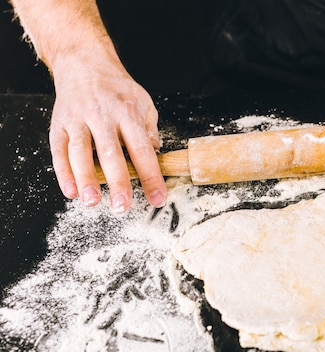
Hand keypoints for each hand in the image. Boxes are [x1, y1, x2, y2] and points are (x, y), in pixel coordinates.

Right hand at [49, 60, 166, 212]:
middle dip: (117, 182)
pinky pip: (59, 151)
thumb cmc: (118, 89)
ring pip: (80, 152)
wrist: (85, 63)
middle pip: (110, 153)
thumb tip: (156, 156)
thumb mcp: (144, 104)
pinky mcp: (59, 124)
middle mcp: (101, 115)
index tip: (157, 197)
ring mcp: (77, 119)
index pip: (142, 149)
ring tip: (93, 202)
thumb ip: (149, 131)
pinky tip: (71, 191)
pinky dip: (63, 173)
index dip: (150, 176)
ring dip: (86, 179)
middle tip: (122, 206)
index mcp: (127, 113)